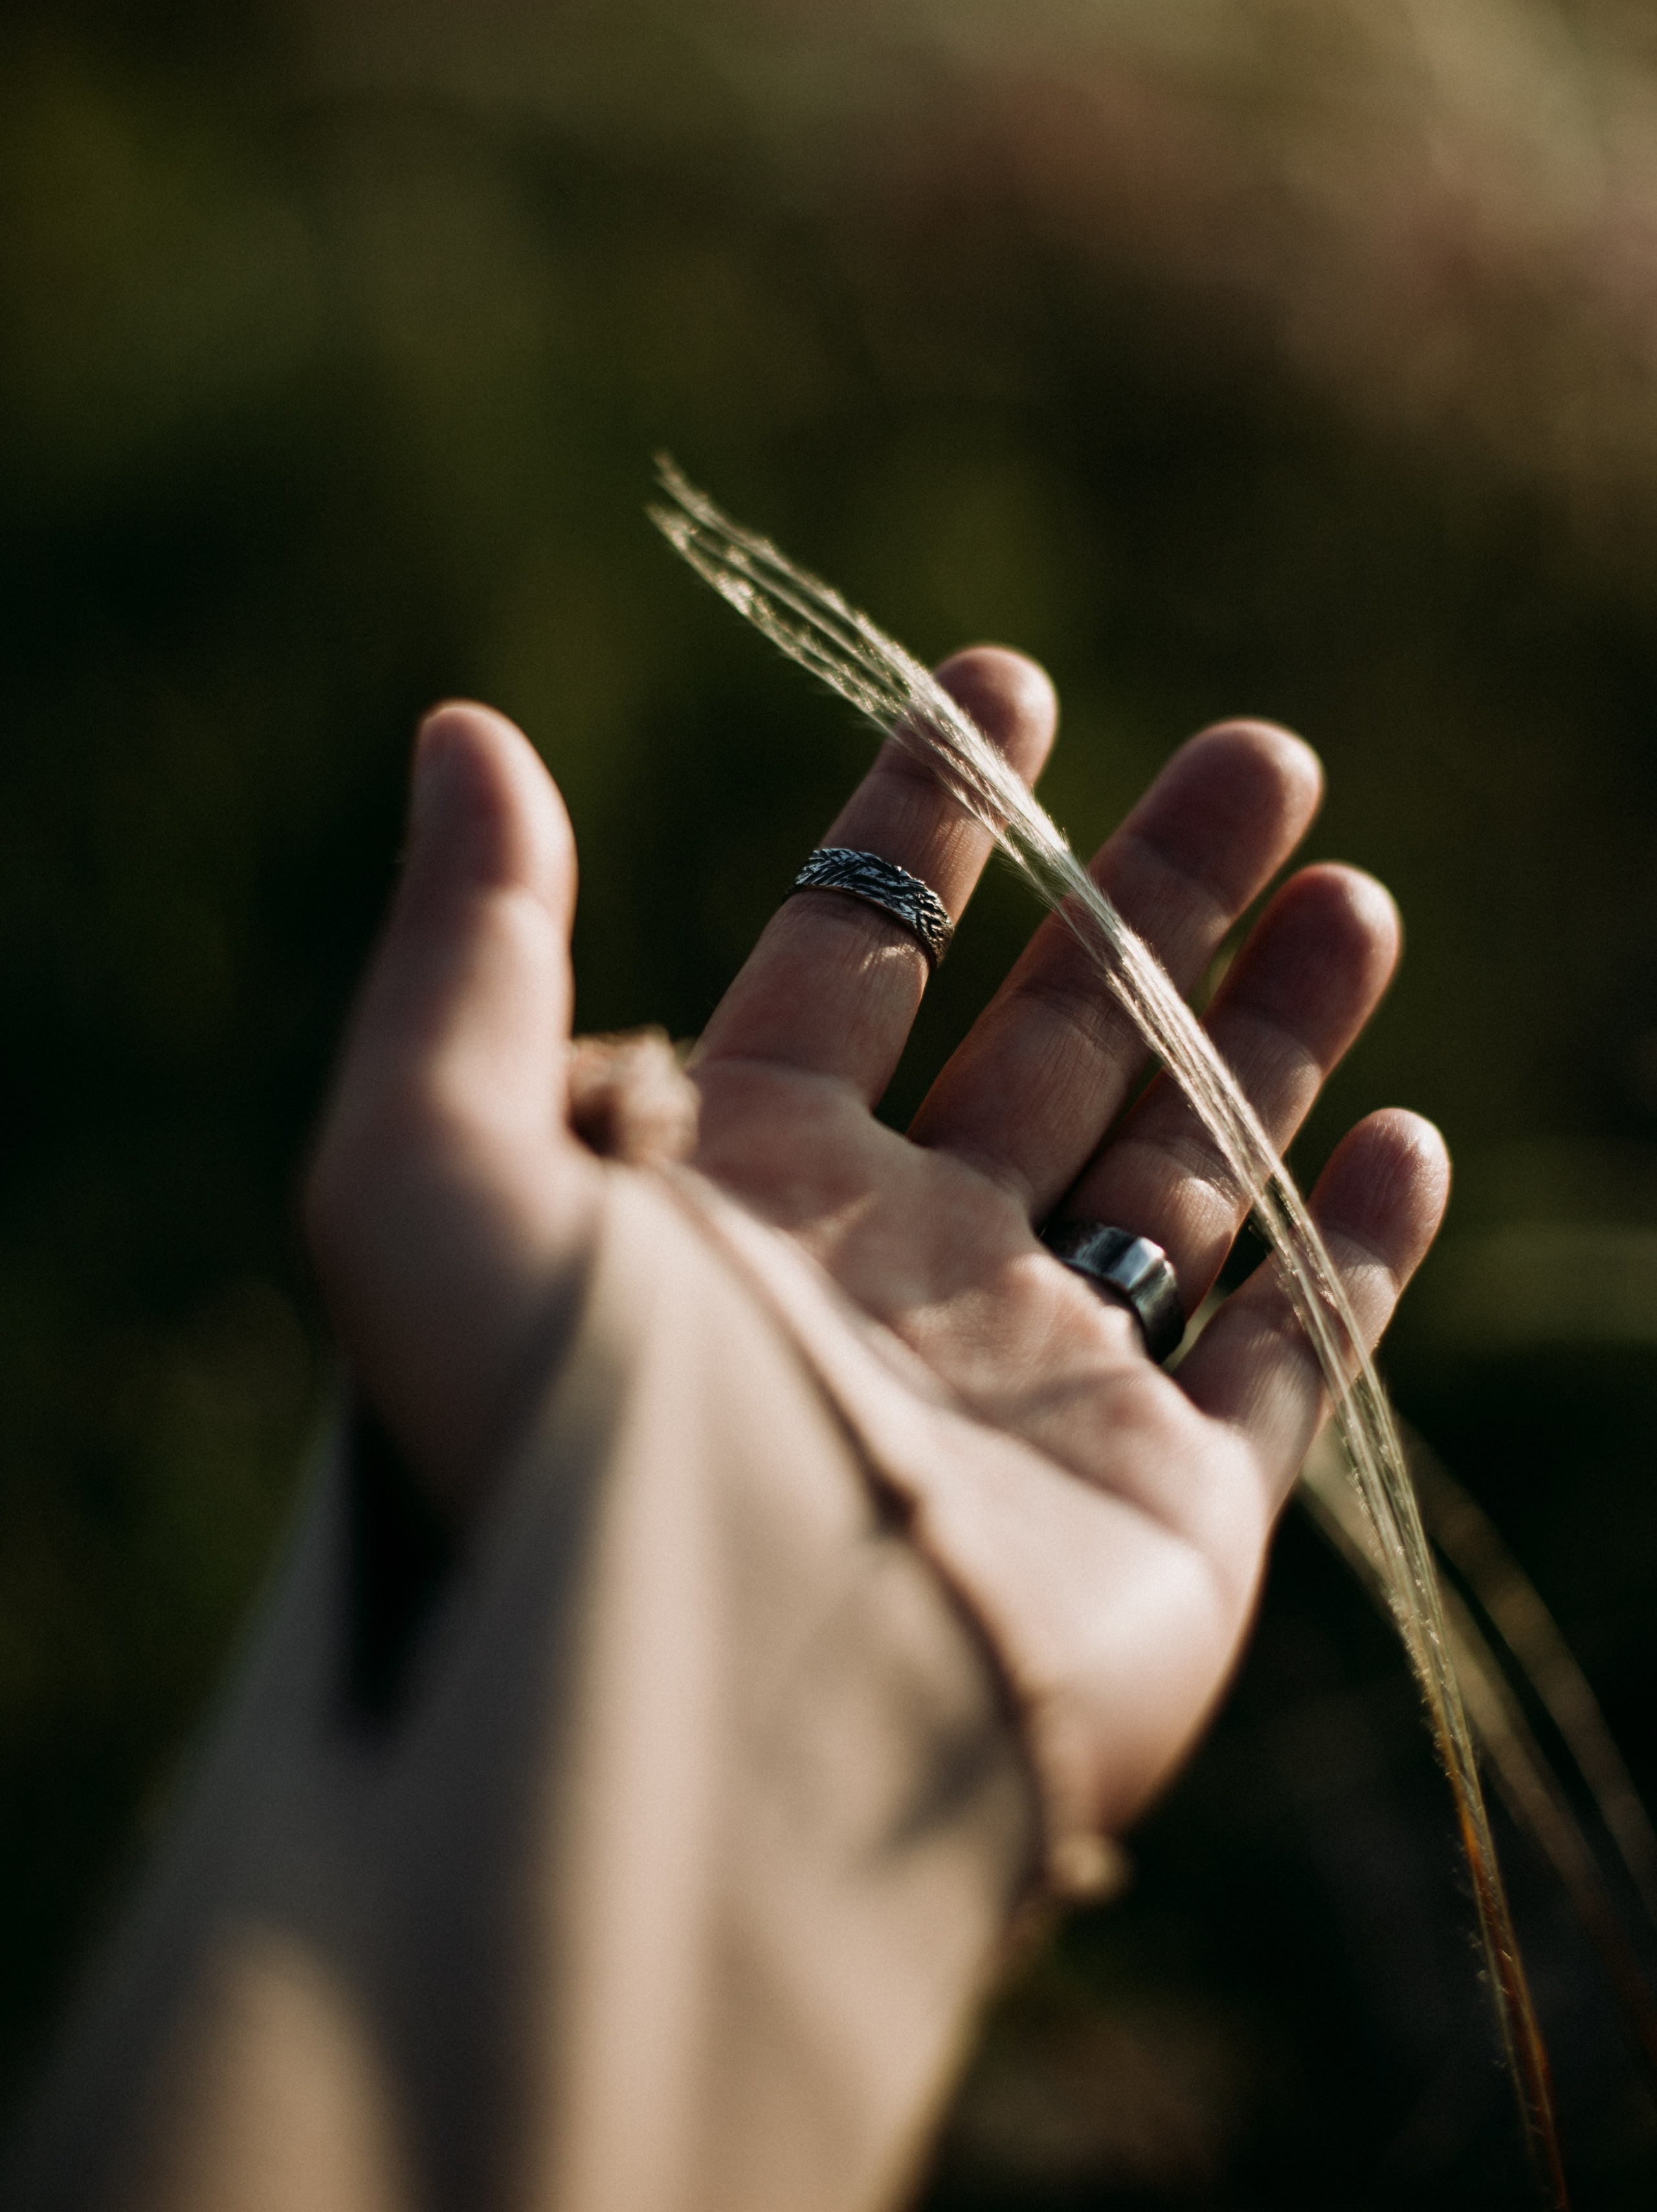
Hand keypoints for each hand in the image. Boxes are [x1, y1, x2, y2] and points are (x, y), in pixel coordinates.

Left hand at [306, 658, 1446, 1825]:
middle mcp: (896, 1271)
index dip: (927, 813)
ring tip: (1351, 887)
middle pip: (1055, 1032)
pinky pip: (1286, 1363)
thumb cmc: (554, 1457)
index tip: (1006, 679)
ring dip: (1273, 1030)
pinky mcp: (1163, 1516)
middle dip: (1154, 889)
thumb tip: (463, 733)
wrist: (698, 1746)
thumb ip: (465, 956)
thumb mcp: (437, 1175)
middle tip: (1260, 753)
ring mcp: (1038, 1388)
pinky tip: (1410, 1138)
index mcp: (741, 1181)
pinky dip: (1355, 1256)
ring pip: (1186, 1166)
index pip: (850, 951)